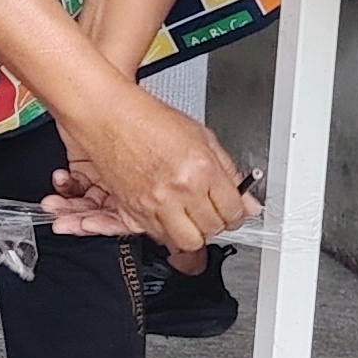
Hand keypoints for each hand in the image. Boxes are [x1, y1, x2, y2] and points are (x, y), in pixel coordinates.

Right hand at [46, 90, 253, 253]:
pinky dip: (165, 230)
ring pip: (184, 241)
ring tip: (190, 217)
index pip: (233, 212)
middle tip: (212, 211)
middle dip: (215, 224)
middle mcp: (178, 190)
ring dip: (191, 232)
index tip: (233, 210)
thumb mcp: (202, 137)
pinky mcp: (132, 210)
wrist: (109, 117)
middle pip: (210, 231)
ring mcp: (154, 203)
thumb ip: (229, 172)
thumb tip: (248, 201)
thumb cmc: (150, 120)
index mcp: (201, 170)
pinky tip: (167, 213)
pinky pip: (157, 236)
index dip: (237, 213)